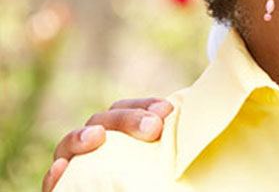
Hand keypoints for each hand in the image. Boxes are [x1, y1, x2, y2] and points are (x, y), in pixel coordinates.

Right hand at [41, 98, 173, 191]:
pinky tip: (60, 170)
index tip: (167, 110)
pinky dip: (54, 175)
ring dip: (82, 137)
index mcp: (126, 135)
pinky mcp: (64, 188)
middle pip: (104, 121)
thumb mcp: (169, 171)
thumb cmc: (164, 183)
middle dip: (126, 119)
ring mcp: (78, 166)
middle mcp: (100, 146)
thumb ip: (176, 157)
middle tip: (153, 127)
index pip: (129, 110)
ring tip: (96, 138)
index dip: (145, 105)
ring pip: (72, 144)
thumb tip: (215, 157)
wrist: (141, 190)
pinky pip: (53, 182)